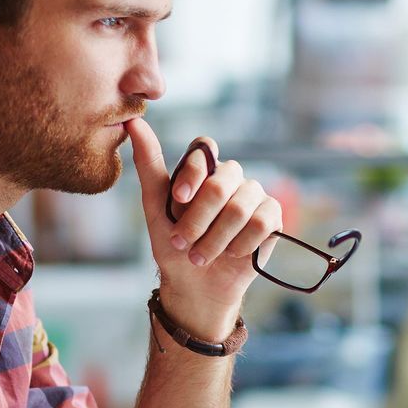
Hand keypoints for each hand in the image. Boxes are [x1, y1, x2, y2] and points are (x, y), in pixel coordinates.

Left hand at [124, 118, 282, 339]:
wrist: (195, 285)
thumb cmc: (173, 245)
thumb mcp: (154, 207)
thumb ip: (149, 164)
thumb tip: (135, 122)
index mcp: (204, 169)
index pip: (205, 148)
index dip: (193, 173)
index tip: (178, 200)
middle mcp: (230, 178)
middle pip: (221, 182)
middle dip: (199, 219)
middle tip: (184, 241)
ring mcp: (254, 196)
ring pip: (240, 207)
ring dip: (215, 239)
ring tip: (202, 255)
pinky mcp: (272, 218)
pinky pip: (262, 222)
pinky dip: (241, 244)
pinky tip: (231, 254)